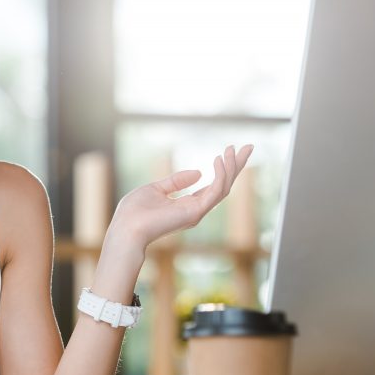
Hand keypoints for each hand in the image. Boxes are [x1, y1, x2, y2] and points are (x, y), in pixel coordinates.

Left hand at [110, 145, 253, 251]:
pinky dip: (221, 174)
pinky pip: (216, 191)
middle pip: (224, 186)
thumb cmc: (134, 211)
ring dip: (232, 167)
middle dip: (236, 166)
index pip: (213, 186)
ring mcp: (197, 212)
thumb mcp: (156, 189)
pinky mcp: (195, 212)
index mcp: (186, 205)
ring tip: (234, 149)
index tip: (230, 150)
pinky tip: (219, 160)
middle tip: (249, 147)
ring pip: (224, 188)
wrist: (126, 227)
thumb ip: (176, 181)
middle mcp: (195, 210)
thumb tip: (198, 172)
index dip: (224, 169)